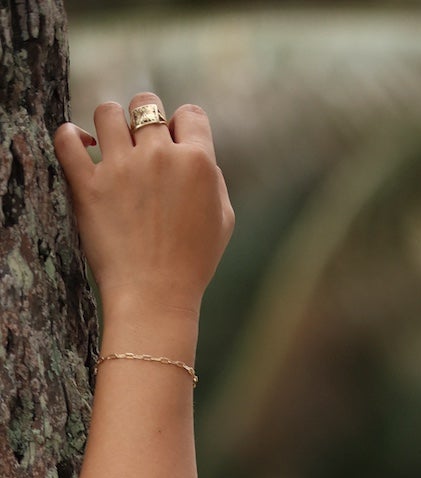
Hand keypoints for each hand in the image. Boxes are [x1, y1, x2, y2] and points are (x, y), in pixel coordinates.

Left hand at [54, 93, 232, 322]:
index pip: (190, 114)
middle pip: (145, 104)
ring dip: (109, 124)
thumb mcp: (222, 222)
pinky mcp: (87, 184)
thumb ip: (213, 180)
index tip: (174, 145)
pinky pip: (66, 138)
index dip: (182, 127)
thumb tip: (198, 155)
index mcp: (197, 163)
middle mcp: (159, 157)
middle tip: (140, 144)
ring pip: (106, 112)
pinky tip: (81, 146)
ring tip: (110, 145)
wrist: (155, 297)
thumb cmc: (193, 264)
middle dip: (144, 119)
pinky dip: (70, 136)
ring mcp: (120, 168)